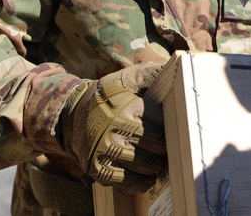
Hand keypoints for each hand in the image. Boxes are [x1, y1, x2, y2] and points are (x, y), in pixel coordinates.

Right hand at [60, 62, 165, 191]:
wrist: (72, 114)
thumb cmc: (108, 96)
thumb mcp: (125, 79)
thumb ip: (150, 74)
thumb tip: (178, 67)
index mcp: (125, 104)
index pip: (161, 121)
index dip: (173, 126)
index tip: (178, 129)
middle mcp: (113, 127)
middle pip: (155, 145)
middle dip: (167, 148)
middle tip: (173, 149)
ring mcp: (104, 149)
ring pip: (143, 164)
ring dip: (156, 165)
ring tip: (161, 162)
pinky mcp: (96, 168)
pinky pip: (126, 181)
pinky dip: (141, 182)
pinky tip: (148, 176)